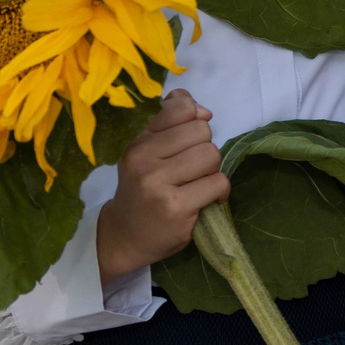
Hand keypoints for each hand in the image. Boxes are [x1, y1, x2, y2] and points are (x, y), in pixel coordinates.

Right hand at [94, 90, 226, 287]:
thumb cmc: (141, 190)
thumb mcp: (146, 153)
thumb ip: (171, 125)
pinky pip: (218, 182)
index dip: (194, 120)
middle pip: (202, 132)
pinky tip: (207, 199)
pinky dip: (220, 191)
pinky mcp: (176, 207)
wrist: (124, 237)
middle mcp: (143, 159)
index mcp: (137, 142)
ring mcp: (158, 184)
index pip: (181, 108)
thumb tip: (204, 111)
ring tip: (197, 184)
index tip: (188, 140)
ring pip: (211, 155)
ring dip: (212, 170)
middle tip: (191, 170)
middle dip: (204, 148)